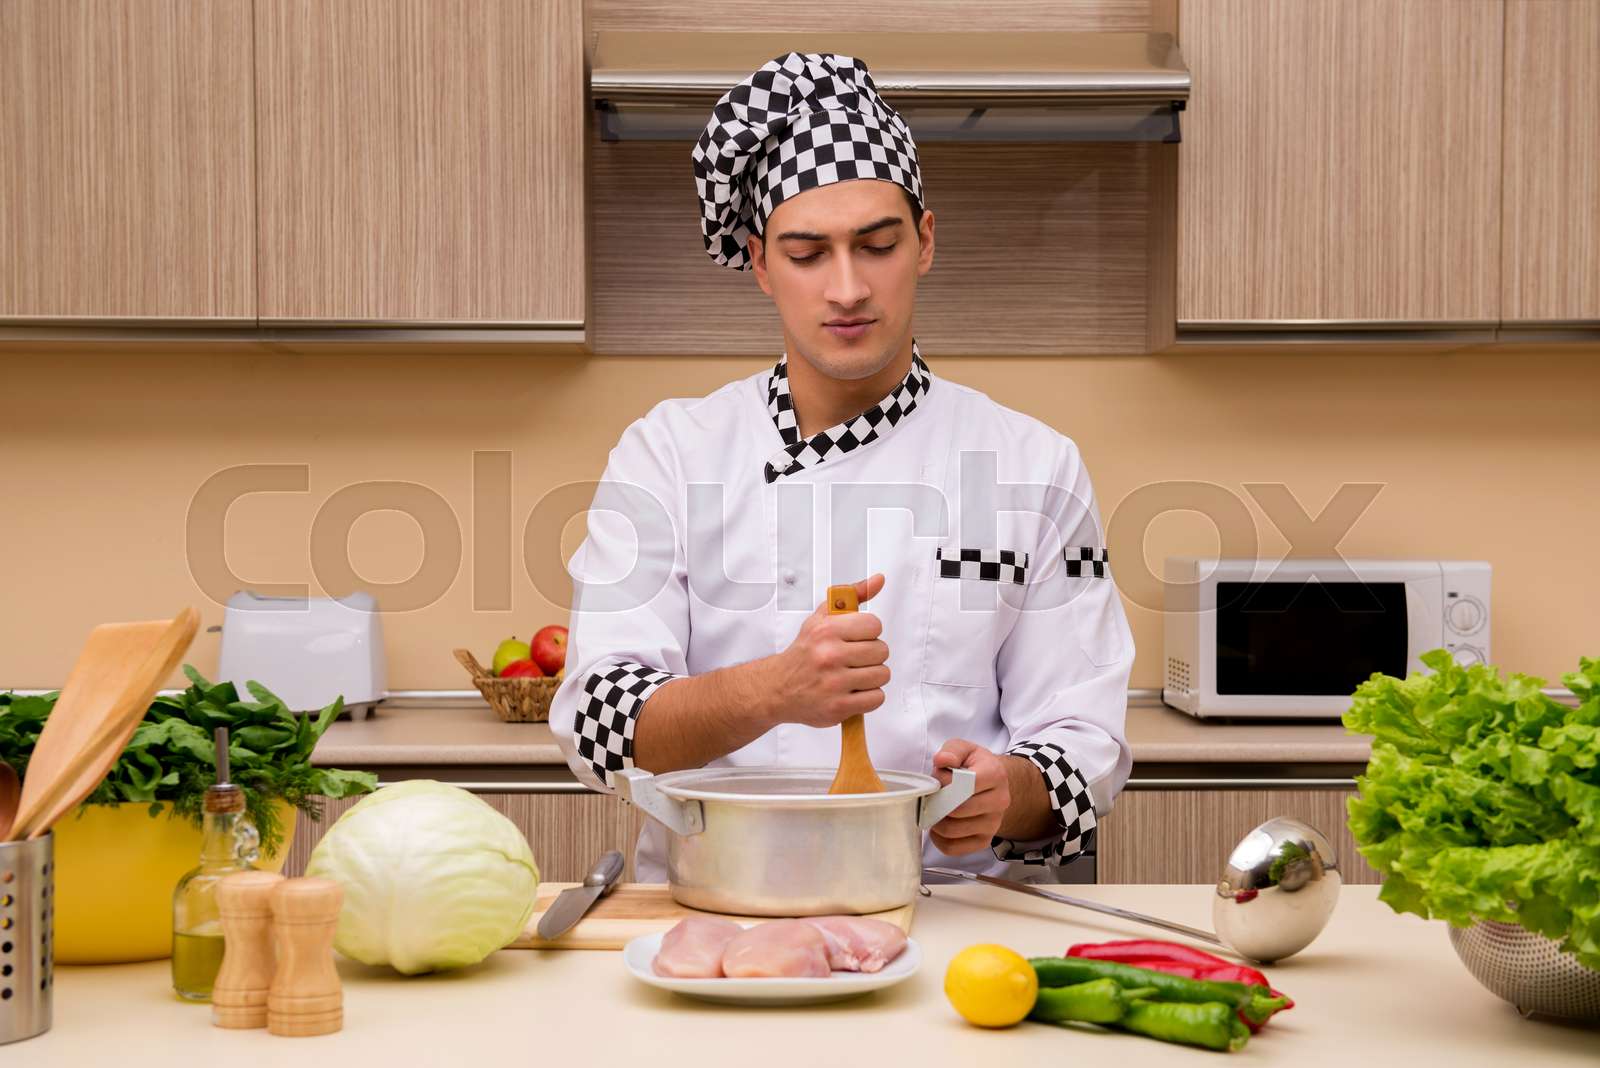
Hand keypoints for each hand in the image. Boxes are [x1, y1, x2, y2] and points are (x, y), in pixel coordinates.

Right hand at [763, 573, 889, 728]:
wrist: (777, 688)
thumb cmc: (803, 653)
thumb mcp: (821, 618)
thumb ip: (851, 596)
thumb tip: (878, 580)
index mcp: (826, 631)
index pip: (874, 625)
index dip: (868, 632)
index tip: (857, 637)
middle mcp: (829, 656)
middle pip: (881, 651)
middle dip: (871, 655)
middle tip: (854, 658)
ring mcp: (834, 683)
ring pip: (882, 675)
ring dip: (872, 676)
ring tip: (854, 675)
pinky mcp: (839, 707)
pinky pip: (877, 698)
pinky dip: (868, 696)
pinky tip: (853, 690)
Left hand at [928, 739, 1010, 855]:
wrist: (992, 786)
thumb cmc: (974, 766)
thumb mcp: (965, 749)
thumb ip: (952, 750)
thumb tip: (942, 760)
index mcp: (995, 775)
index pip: (966, 784)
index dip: (945, 781)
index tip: (939, 778)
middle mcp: (999, 802)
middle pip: (958, 810)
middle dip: (937, 803)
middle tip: (932, 796)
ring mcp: (993, 824)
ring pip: (953, 830)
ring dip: (936, 821)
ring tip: (934, 810)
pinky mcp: (984, 841)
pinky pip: (954, 848)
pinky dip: (939, 839)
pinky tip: (938, 826)